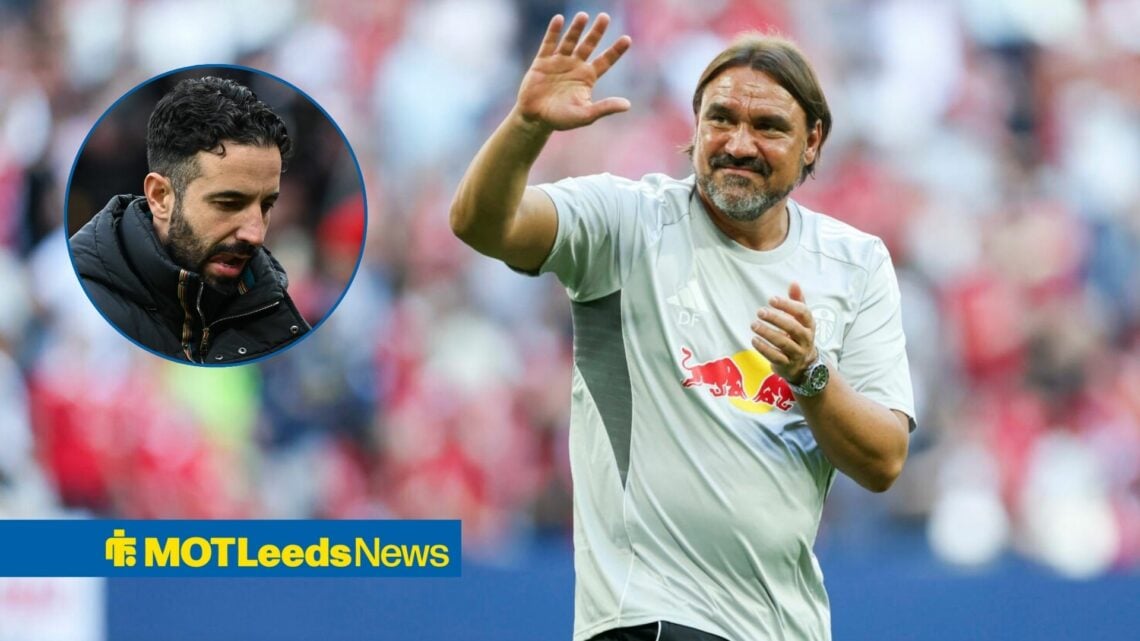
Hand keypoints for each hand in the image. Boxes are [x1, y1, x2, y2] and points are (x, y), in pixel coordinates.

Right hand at [516, 12, 631, 131]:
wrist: (535, 119)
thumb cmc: (561, 119)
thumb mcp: (585, 114)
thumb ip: (605, 108)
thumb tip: (627, 105)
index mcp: (587, 77)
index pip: (605, 60)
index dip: (616, 50)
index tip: (627, 39)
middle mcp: (575, 66)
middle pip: (589, 45)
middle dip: (597, 32)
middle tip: (605, 17)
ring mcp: (558, 62)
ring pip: (569, 41)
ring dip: (576, 29)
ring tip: (583, 16)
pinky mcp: (542, 62)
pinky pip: (548, 44)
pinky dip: (553, 32)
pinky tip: (559, 19)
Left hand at [750, 282, 817, 383]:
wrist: (805, 364)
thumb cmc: (799, 335)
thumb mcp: (801, 319)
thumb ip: (797, 301)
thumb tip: (794, 283)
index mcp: (809, 325)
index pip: (802, 312)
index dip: (787, 305)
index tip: (771, 300)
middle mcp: (806, 339)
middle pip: (792, 327)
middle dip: (776, 319)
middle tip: (760, 312)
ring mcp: (797, 353)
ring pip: (783, 342)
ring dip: (767, 333)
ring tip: (754, 325)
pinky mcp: (787, 364)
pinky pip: (775, 356)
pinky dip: (764, 348)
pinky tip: (754, 340)